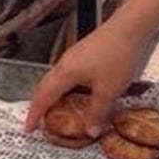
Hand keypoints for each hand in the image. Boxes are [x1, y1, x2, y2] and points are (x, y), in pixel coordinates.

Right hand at [24, 18, 147, 137]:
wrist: (130, 28)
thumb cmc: (117, 54)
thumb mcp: (108, 92)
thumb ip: (97, 113)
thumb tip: (90, 130)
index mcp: (65, 73)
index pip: (43, 97)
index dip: (35, 114)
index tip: (28, 127)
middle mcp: (66, 63)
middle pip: (46, 87)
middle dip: (41, 105)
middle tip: (40, 121)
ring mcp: (75, 56)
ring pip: (58, 80)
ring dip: (55, 97)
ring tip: (59, 111)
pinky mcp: (86, 53)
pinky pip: (70, 75)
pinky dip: (69, 89)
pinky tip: (81, 95)